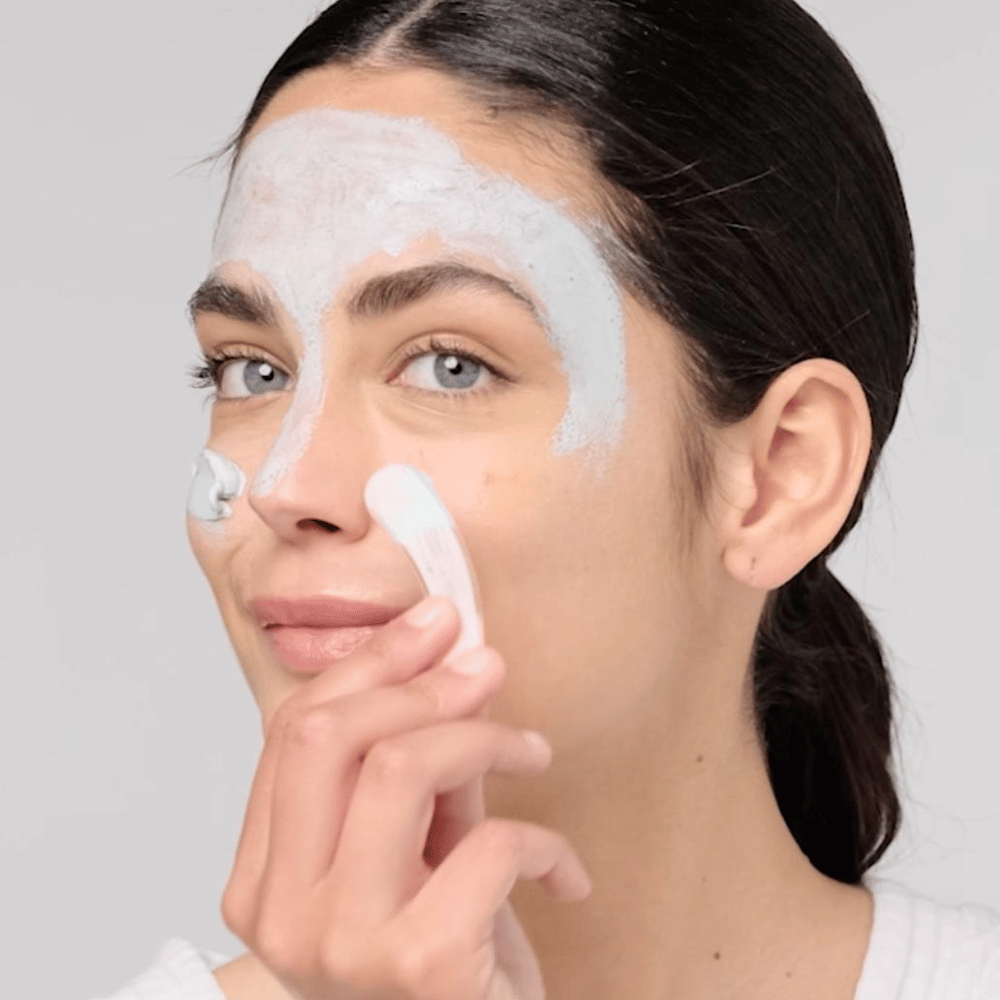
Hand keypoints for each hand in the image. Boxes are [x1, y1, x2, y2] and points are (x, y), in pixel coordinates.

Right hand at [221, 595, 591, 999]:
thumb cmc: (448, 966)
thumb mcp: (419, 854)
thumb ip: (424, 768)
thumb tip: (454, 661)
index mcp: (261, 881)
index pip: (295, 733)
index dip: (371, 663)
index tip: (433, 625)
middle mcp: (281, 914)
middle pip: (329, 735)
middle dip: (420, 680)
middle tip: (486, 665)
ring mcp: (340, 944)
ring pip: (398, 768)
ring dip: (484, 738)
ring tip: (532, 751)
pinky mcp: (419, 968)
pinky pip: (490, 844)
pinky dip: (543, 842)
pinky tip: (563, 871)